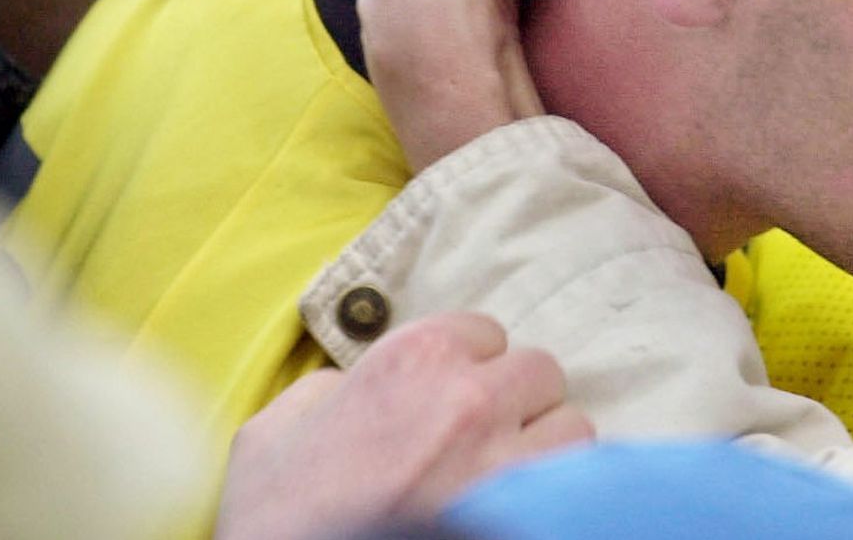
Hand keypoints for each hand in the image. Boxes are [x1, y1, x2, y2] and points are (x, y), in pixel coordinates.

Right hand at [214, 313, 591, 539]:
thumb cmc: (276, 517)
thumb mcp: (274, 429)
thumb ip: (329, 389)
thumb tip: (351, 387)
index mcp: (414, 358)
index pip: (487, 333)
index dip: (468, 366)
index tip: (448, 398)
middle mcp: (472, 398)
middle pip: (540, 372)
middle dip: (516, 401)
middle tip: (483, 439)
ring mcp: (507, 462)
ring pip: (572, 428)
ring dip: (547, 448)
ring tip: (509, 476)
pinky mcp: (526, 520)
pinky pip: (577, 489)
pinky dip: (558, 496)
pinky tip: (522, 509)